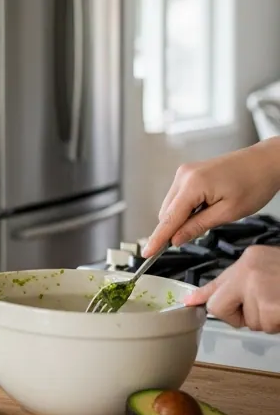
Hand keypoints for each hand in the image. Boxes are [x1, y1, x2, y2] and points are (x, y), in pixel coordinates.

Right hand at [142, 138, 279, 257]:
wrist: (266, 162)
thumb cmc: (254, 183)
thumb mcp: (229, 212)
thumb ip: (198, 226)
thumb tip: (177, 239)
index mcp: (192, 184)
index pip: (168, 218)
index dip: (157, 238)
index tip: (147, 252)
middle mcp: (183, 176)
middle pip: (166, 212)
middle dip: (174, 228)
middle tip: (193, 237)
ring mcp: (185, 172)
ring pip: (171, 205)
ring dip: (182, 218)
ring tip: (210, 216)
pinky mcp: (189, 173)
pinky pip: (179, 196)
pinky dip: (186, 208)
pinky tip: (205, 208)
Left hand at [184, 245, 279, 332]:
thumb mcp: (265, 269)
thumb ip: (235, 284)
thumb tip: (196, 300)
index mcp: (249, 260)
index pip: (216, 284)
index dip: (205, 299)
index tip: (190, 304)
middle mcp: (249, 271)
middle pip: (219, 307)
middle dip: (239, 316)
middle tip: (264, 308)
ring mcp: (260, 288)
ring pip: (250, 322)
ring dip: (268, 320)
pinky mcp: (272, 306)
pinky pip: (267, 326)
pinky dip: (279, 324)